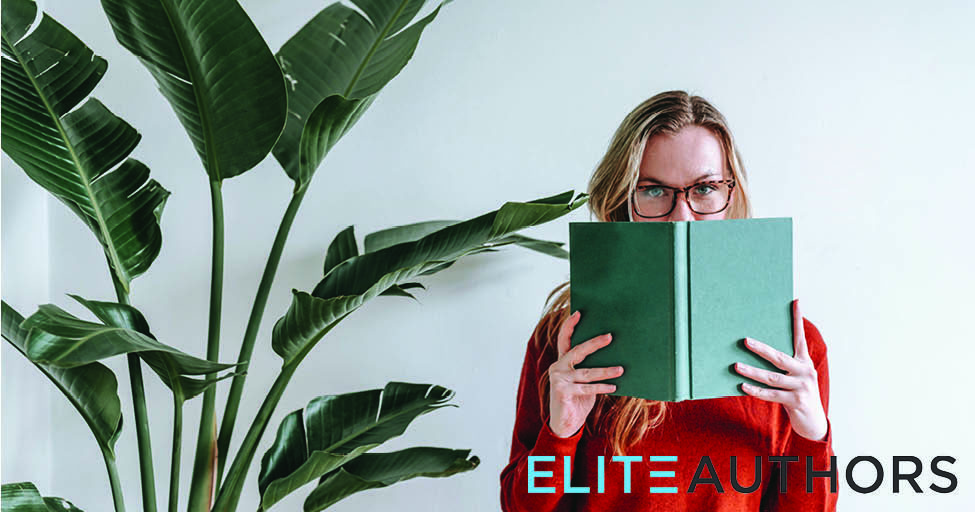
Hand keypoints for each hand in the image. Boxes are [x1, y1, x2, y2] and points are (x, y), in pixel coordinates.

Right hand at [547, 310, 623, 437]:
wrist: (565, 424)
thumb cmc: (578, 399)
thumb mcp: (584, 381)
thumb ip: (590, 368)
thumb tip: (616, 358)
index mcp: (562, 361)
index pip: (564, 339)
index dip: (570, 326)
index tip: (579, 313)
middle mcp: (558, 367)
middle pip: (577, 351)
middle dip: (594, 343)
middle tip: (610, 337)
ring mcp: (558, 379)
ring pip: (586, 372)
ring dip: (605, 371)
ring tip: (621, 369)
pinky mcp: (562, 392)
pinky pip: (586, 388)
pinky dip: (601, 387)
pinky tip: (613, 387)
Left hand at [734, 299, 827, 441]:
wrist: (814, 420)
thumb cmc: (798, 393)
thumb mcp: (795, 376)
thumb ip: (784, 364)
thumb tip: (757, 347)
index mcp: (804, 361)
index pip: (799, 337)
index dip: (797, 320)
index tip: (795, 302)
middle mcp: (804, 372)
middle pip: (779, 357)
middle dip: (761, 349)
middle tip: (745, 340)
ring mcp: (801, 387)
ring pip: (772, 377)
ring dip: (752, 372)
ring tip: (736, 366)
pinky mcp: (796, 402)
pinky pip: (771, 395)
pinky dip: (756, 391)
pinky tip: (743, 386)